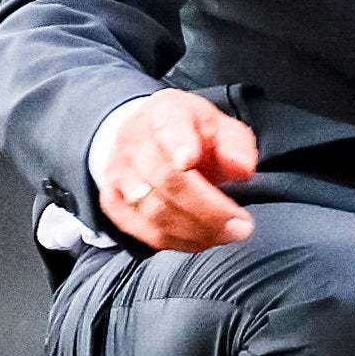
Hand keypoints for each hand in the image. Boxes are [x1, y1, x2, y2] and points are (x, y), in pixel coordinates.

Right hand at [92, 89, 259, 249]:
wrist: (150, 137)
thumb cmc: (192, 134)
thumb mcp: (222, 127)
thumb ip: (236, 145)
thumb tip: (241, 168)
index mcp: (165, 113)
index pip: (167, 128)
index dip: (177, 145)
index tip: (189, 162)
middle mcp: (134, 140)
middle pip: (165, 180)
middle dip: (207, 209)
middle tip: (240, 225)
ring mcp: (119, 173)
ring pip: (153, 211)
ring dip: (195, 230)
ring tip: (227, 234)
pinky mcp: (113, 201)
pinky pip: (141, 230)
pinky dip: (174, 242)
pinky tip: (200, 239)